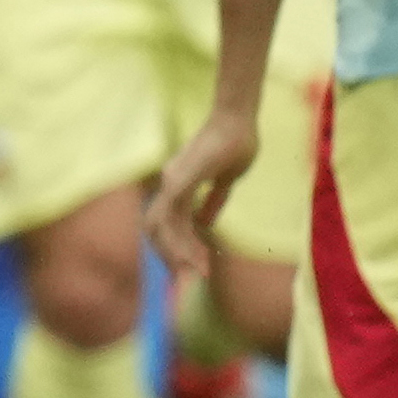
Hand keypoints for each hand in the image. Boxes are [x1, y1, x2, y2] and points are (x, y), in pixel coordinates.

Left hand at [145, 104, 258, 278]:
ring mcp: (171, 181)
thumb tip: (204, 223)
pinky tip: (194, 256)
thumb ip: (214, 200)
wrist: (239, 118)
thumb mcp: (227, 180)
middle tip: (193, 279)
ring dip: (179, 254)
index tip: (197, 267)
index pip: (169, 224)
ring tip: (197, 274)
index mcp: (176, 185)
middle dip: (173, 257)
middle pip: (159, 230)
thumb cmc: (236, 143)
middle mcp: (168, 184)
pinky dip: (181, 239)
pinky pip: (173, 216)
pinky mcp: (181, 180)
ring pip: (163, 228)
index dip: (179, 247)